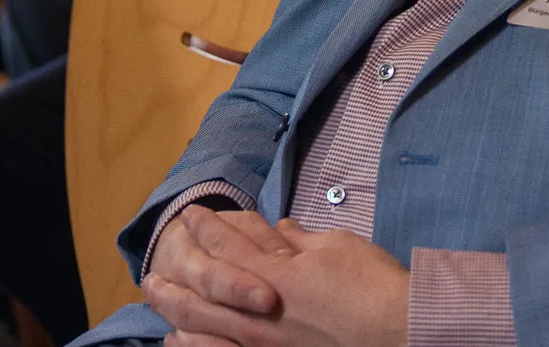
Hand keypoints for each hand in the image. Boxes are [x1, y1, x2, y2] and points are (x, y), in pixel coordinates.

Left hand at [145, 207, 408, 346]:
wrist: (397, 331)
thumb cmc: (373, 286)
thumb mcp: (338, 247)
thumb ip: (302, 241)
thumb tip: (281, 231)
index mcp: (276, 272)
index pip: (230, 244)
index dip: (206, 227)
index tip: (190, 215)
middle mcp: (260, 309)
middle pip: (205, 289)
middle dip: (176, 277)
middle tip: (151, 271)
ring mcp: (264, 341)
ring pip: (205, 326)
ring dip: (177, 313)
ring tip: (159, 305)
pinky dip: (198, 346)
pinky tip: (183, 342)